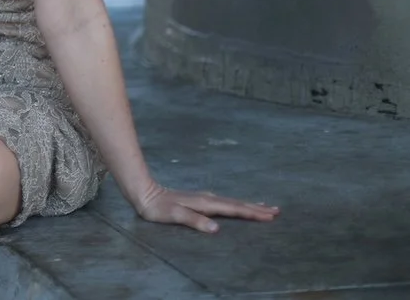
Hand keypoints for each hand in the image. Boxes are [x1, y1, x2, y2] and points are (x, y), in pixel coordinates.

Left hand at [134, 182, 279, 233]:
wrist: (145, 193)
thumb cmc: (158, 208)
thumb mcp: (175, 215)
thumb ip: (195, 221)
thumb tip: (217, 229)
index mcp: (206, 204)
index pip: (234, 209)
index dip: (252, 213)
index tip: (270, 215)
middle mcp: (208, 199)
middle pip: (237, 204)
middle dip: (256, 208)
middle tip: (276, 211)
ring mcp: (204, 198)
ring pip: (232, 202)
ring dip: (248, 205)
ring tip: (264, 207)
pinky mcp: (199, 200)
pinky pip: (224, 202)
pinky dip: (236, 204)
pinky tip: (236, 205)